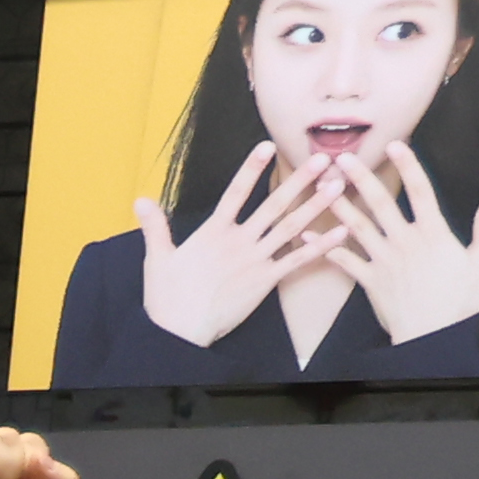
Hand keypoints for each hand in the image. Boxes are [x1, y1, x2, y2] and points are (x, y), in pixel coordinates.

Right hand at [130, 148, 327, 354]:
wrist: (178, 331)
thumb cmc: (166, 298)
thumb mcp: (156, 258)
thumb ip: (154, 227)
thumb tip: (139, 201)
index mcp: (213, 233)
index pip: (235, 193)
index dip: (251, 168)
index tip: (268, 146)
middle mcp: (238, 242)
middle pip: (273, 205)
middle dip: (299, 181)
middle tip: (323, 160)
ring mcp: (254, 261)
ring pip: (290, 227)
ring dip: (315, 206)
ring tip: (338, 186)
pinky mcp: (264, 281)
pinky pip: (296, 261)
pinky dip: (319, 247)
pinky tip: (340, 233)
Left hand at [335, 149, 478, 348]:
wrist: (433, 337)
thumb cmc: (461, 300)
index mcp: (433, 233)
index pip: (421, 190)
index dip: (408, 165)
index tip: (395, 144)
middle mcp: (405, 241)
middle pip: (381, 203)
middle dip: (361, 178)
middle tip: (343, 157)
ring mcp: (384, 260)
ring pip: (357, 227)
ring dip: (339, 205)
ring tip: (322, 186)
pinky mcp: (369, 280)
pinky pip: (344, 261)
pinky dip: (325, 247)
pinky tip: (307, 235)